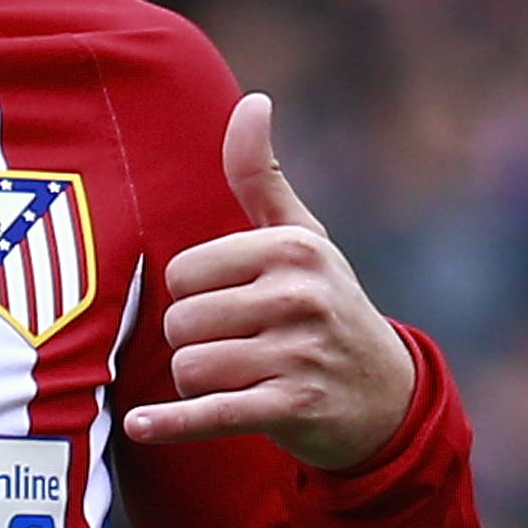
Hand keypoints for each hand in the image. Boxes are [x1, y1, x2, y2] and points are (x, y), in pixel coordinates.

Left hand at [122, 93, 417, 469]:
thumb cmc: (325, 304)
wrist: (385, 396)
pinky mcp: (294, 407)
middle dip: (193, 341)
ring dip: (198, 382)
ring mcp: (299, 354)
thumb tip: (252, 101)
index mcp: (293, 248)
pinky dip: (173, 423)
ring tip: (237, 377)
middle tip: (236, 347)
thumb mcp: (301, 237)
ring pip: (189, 368)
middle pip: (181, 323)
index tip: (229, 304)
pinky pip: (211, 413)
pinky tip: (142, 427)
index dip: (193, 295)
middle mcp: (299, 296)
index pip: (184, 273)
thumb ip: (261, 175)